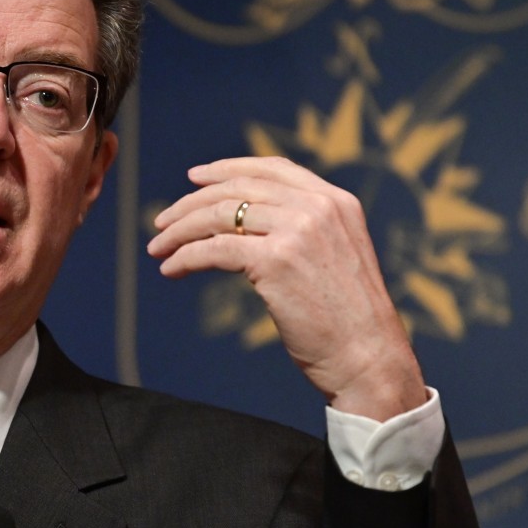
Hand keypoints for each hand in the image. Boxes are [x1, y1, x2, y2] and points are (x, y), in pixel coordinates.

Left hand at [146, 156, 426, 420]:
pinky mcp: (276, 260)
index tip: (195, 178)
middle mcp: (318, 207)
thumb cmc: (349, 320)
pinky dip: (185, 258)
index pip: (272, 168)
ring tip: (158, 248)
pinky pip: (214, 250)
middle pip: (237, 188)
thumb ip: (304, 229)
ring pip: (219, 215)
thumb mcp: (336, 255)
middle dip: (191, 203)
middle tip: (162, 220)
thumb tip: (247, 223)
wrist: (369, 359)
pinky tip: (171, 270)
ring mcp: (298, 230)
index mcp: (336, 201)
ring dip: (180, 231)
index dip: (228, 168)